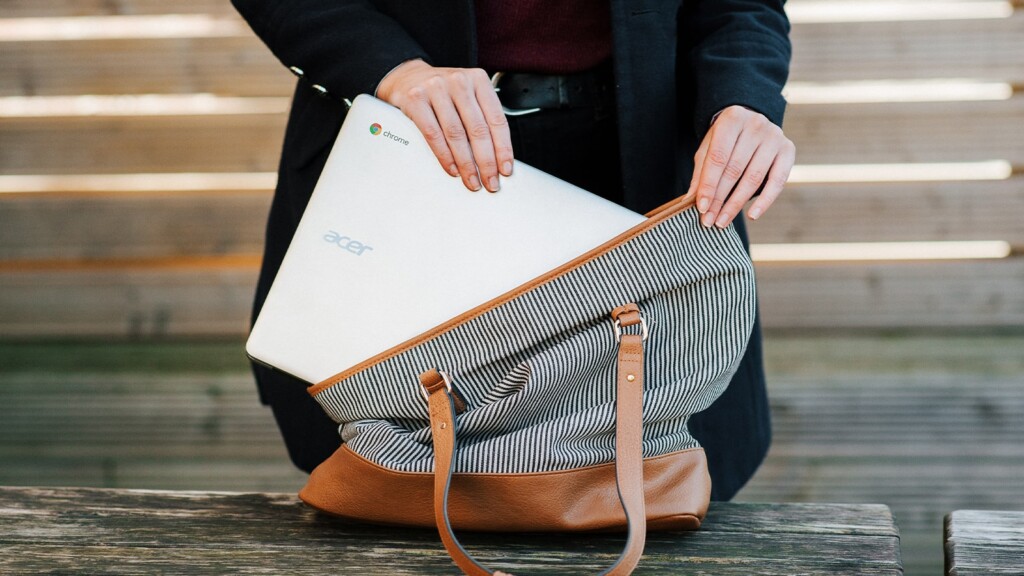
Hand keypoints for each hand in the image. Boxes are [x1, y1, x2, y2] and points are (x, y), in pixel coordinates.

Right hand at [376, 59, 512, 191]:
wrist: (407, 77)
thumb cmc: (443, 93)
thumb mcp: (468, 96)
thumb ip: (482, 118)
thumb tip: (497, 157)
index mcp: (478, 80)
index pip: (497, 119)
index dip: (503, 148)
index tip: (506, 170)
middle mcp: (459, 81)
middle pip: (478, 129)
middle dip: (486, 162)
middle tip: (490, 182)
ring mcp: (436, 88)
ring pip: (456, 134)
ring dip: (466, 164)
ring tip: (472, 181)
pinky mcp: (416, 99)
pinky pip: (433, 134)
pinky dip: (444, 155)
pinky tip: (452, 169)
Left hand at [687, 106, 794, 226]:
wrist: (752, 121)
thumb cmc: (725, 139)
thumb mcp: (708, 148)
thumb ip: (701, 172)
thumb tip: (690, 200)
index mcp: (732, 118)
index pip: (718, 158)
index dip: (708, 185)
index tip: (701, 208)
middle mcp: (756, 124)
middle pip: (734, 169)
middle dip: (719, 198)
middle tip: (708, 220)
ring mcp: (775, 136)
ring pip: (754, 178)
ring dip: (736, 204)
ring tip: (722, 221)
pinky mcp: (788, 150)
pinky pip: (777, 181)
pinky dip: (765, 201)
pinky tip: (752, 215)